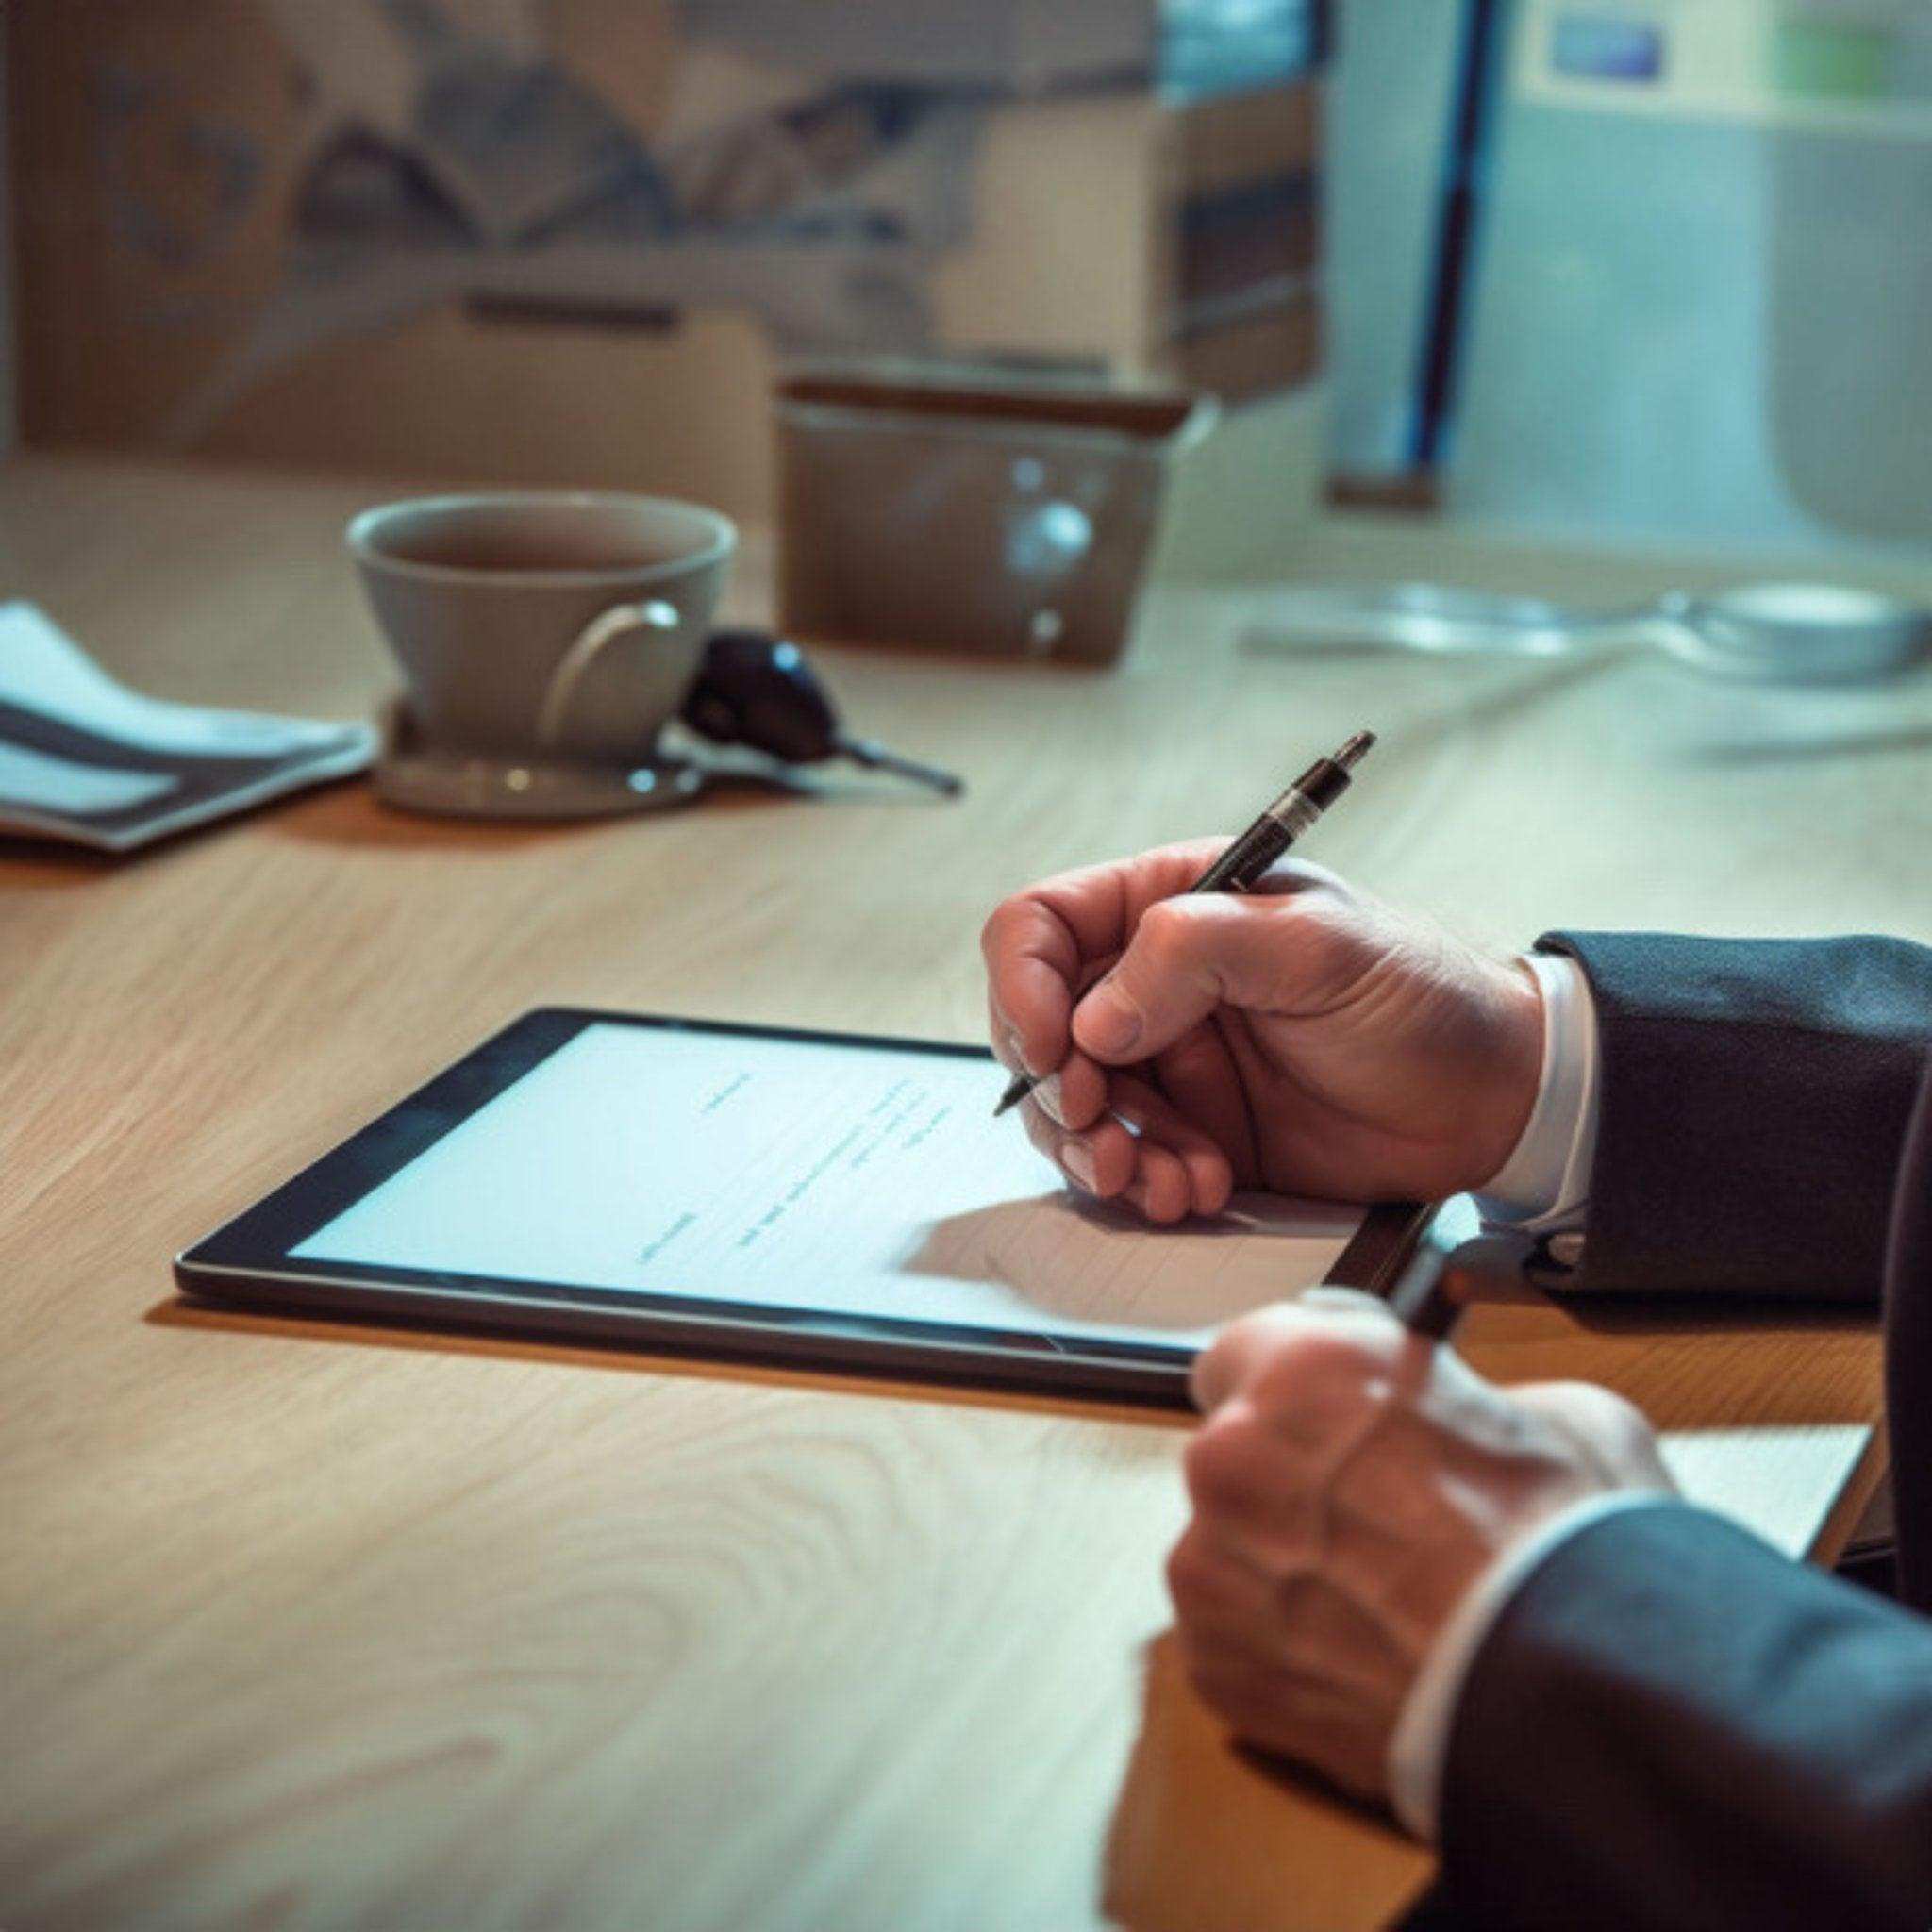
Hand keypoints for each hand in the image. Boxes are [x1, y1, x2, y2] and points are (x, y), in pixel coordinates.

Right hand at [981, 845, 1542, 1219]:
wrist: (1493, 1101)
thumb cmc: (1421, 996)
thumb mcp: (1318, 946)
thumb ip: (1197, 952)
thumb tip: (1095, 1015)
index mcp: (1171, 904)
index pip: (1042, 925)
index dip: (1023, 984)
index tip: (1054, 1045)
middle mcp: (1153, 982)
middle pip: (1040, 1028)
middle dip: (1058, 1088)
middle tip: (1103, 1127)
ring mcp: (1167, 1061)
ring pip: (1071, 1108)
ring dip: (1099, 1151)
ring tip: (1160, 1177)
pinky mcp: (1190, 1132)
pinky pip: (1123, 1163)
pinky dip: (1143, 1185)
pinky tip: (1197, 1191)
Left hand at [1168, 1293, 1674, 1807]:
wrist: (1566, 1700)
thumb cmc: (1568, 1557)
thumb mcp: (1551, 1415)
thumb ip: (1464, 1402)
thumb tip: (1451, 1419)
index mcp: (1306, 1369)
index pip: (1245, 1350)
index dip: (1296, 1391)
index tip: (1324, 1419)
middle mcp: (1237, 1455)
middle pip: (1236, 1454)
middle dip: (1291, 1483)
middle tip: (1373, 1523)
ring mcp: (1213, 1564)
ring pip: (1229, 1550)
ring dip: (1282, 1568)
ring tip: (1376, 1606)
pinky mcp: (1216, 1661)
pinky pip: (1234, 1636)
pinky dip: (1282, 1647)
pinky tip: (1359, 1659)